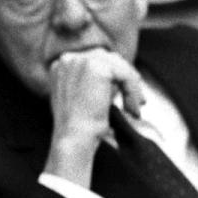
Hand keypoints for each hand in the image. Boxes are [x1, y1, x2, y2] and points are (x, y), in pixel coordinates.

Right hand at [44, 48, 145, 185]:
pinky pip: (125, 74)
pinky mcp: (97, 66)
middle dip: (125, 79)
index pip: (95, 60)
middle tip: (137, 100)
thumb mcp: (80, 99)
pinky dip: (133, 91)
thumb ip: (92, 83)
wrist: (73, 139)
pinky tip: (131, 110)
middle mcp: (68, 58)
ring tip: (133, 109)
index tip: (124, 95)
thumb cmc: (77, 128)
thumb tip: (118, 80)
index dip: (113, 77)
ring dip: (131, 87)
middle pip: (109, 59)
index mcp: (60, 65)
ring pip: (120, 66)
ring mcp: (81, 60)